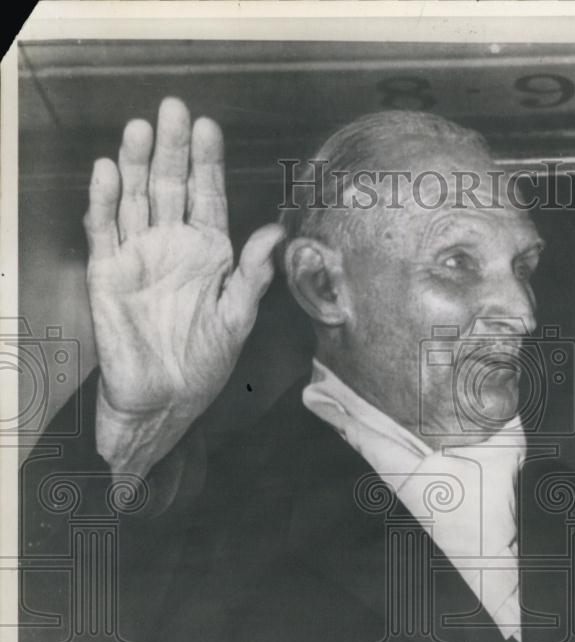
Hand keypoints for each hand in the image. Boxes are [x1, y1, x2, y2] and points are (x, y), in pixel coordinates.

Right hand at [84, 96, 283, 474]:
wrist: (163, 402)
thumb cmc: (203, 365)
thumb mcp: (237, 320)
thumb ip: (253, 276)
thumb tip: (275, 231)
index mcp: (208, 254)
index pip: (207, 198)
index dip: (207, 164)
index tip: (209, 128)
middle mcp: (172, 246)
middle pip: (170, 187)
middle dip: (172, 149)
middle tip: (172, 109)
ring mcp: (138, 256)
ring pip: (135, 199)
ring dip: (136, 164)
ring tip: (141, 129)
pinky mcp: (107, 273)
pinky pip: (104, 231)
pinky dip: (104, 202)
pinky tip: (108, 172)